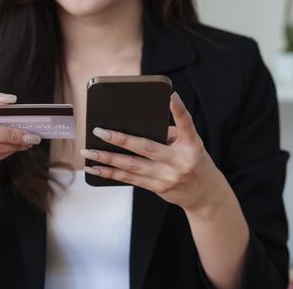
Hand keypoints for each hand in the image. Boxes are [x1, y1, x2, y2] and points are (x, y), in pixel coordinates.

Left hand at [79, 91, 230, 213]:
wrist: (205, 195)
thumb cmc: (194, 161)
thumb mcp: (191, 145)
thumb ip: (170, 134)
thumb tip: (136, 126)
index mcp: (191, 146)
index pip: (186, 126)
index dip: (179, 111)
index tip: (171, 97)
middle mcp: (179, 162)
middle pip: (146, 149)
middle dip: (120, 140)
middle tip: (99, 132)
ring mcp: (167, 177)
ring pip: (132, 166)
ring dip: (107, 159)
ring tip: (88, 153)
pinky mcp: (157, 188)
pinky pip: (129, 179)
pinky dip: (110, 173)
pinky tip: (95, 169)